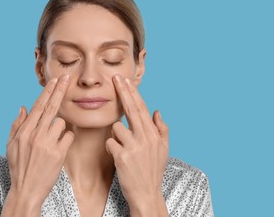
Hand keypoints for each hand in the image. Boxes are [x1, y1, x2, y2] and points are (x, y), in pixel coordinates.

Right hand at [3, 75, 73, 215]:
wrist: (26, 191)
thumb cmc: (18, 167)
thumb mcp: (11, 146)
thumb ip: (17, 125)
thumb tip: (24, 107)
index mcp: (24, 132)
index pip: (38, 106)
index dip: (47, 92)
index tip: (54, 80)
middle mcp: (35, 135)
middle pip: (50, 107)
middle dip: (59, 90)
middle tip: (67, 78)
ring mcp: (47, 144)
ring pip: (61, 122)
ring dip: (59, 127)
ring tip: (52, 140)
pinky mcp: (58, 154)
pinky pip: (68, 136)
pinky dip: (66, 138)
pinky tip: (59, 147)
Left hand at [106, 74, 168, 215]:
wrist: (147, 193)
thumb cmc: (153, 170)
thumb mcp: (163, 150)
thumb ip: (162, 129)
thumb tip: (157, 111)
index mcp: (153, 134)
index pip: (141, 108)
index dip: (133, 93)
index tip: (126, 81)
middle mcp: (145, 138)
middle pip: (131, 109)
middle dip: (122, 92)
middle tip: (114, 78)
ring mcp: (133, 147)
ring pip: (116, 127)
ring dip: (116, 136)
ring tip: (124, 149)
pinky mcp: (122, 157)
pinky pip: (110, 143)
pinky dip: (111, 148)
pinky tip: (117, 157)